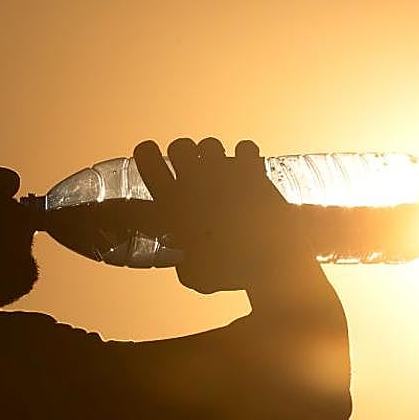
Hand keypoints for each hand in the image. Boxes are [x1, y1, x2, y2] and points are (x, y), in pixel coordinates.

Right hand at [134, 137, 298, 293]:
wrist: (271, 257)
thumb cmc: (231, 270)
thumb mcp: (196, 275)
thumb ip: (185, 265)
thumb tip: (186, 262)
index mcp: (173, 204)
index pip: (147, 159)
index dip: (147, 154)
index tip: (151, 156)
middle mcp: (194, 180)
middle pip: (179, 146)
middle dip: (183, 155)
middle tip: (191, 171)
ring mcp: (224, 170)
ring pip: (209, 144)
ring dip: (213, 156)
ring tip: (220, 172)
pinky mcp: (252, 168)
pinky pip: (244, 147)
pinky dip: (245, 156)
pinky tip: (247, 168)